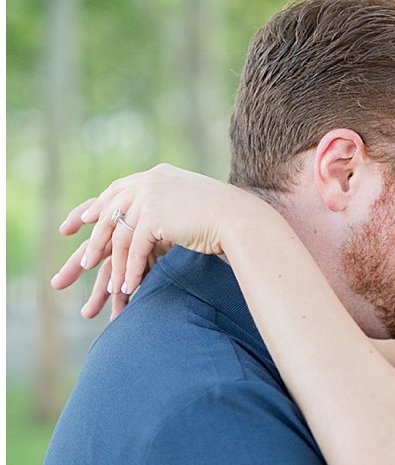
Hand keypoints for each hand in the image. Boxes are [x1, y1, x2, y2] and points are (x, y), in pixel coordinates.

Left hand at [52, 164, 259, 319]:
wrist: (244, 220)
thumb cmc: (228, 218)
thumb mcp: (193, 205)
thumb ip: (171, 205)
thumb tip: (160, 219)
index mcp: (157, 175)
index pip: (116, 190)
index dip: (96, 208)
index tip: (80, 222)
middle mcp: (148, 181)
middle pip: (110, 212)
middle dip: (94, 240)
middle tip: (84, 264)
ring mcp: (149, 196)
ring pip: (120, 235)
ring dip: (115, 265)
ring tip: (111, 288)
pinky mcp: (153, 216)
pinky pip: (134, 248)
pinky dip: (131, 271)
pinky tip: (130, 288)